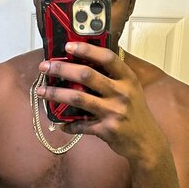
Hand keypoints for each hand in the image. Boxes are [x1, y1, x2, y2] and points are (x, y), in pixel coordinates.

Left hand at [37, 41, 167, 161]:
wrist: (146, 142)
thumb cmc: (136, 114)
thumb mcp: (132, 90)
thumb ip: (114, 77)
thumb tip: (86, 62)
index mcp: (128, 79)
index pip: (107, 58)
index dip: (87, 49)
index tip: (68, 45)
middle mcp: (121, 93)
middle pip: (86, 75)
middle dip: (62, 69)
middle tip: (45, 67)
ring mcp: (114, 112)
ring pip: (78, 99)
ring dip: (56, 94)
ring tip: (41, 92)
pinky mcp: (106, 130)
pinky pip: (81, 125)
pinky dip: (68, 124)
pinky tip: (59, 123)